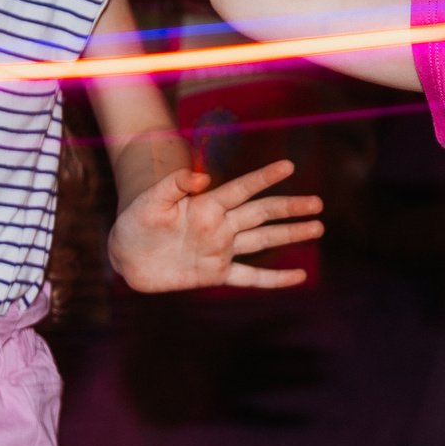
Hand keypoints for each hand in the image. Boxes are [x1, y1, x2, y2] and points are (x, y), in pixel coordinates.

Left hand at [107, 159, 324, 292]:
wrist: (126, 256)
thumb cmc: (136, 222)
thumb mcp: (149, 201)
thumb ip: (174, 185)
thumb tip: (203, 177)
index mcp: (207, 205)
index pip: (242, 189)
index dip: (264, 178)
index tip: (288, 166)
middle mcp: (220, 225)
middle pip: (261, 214)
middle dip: (290, 208)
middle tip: (317, 203)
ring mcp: (221, 250)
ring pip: (263, 241)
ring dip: (290, 234)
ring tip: (318, 228)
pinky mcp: (216, 274)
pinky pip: (250, 277)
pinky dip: (274, 279)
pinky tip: (299, 277)